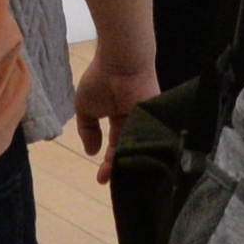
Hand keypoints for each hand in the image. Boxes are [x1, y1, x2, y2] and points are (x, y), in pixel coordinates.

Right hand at [71, 27, 156, 172]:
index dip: (108, 164)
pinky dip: (143, 153)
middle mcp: (135, 122)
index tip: (100, 180)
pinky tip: (135, 165)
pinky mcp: (158, 118)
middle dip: (120, 169)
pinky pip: (151, 141)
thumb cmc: (101, 80)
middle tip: (111, 182)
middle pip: (130, 152)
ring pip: (140, 149)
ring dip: (130, 164)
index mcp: (119, 118)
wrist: (120, 62)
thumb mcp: (85, 108)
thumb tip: (90, 152)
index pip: (116, 147)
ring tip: (120, 177)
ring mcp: (147, 121)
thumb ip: (87, 130)